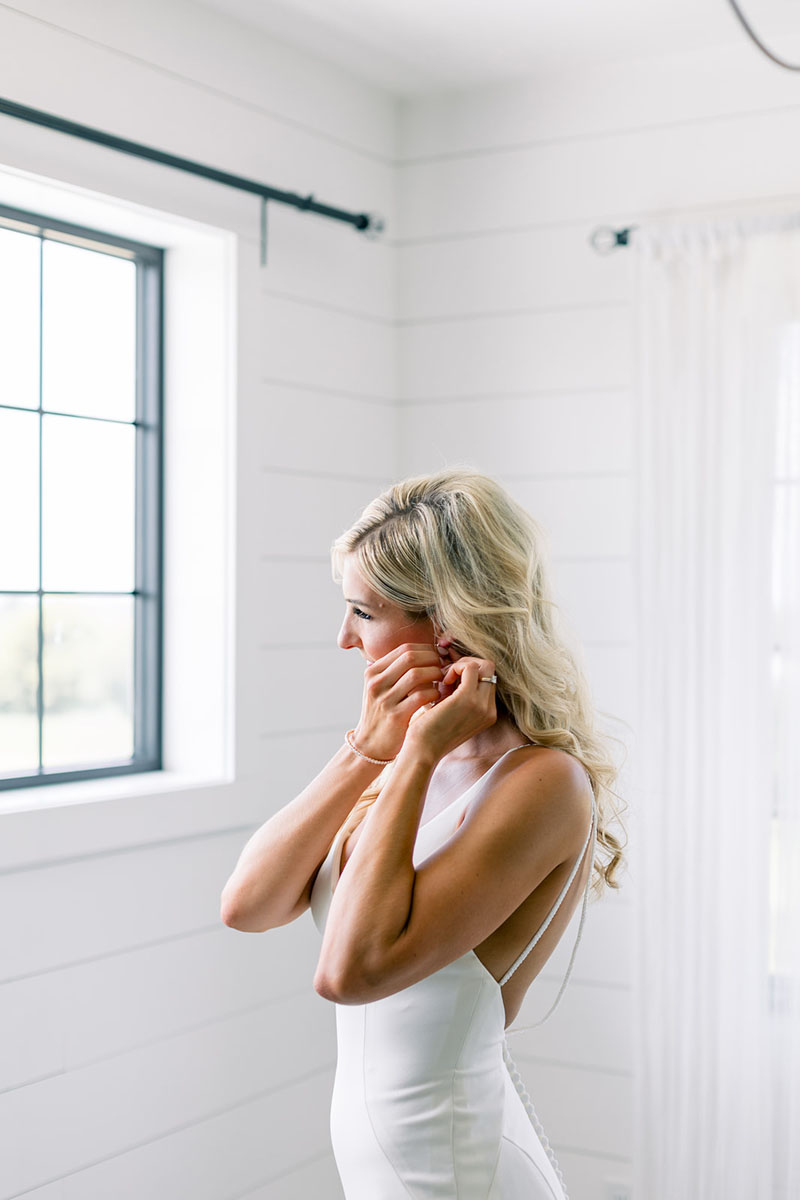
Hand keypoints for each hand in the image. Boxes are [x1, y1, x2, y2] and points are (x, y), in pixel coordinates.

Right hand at [353, 643, 443, 760]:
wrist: (370, 745)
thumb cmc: (382, 713)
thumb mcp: (380, 688)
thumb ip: (395, 671)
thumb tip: (425, 652)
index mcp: (373, 672)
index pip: (404, 649)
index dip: (426, 650)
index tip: (438, 657)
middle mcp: (376, 683)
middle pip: (410, 657)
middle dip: (432, 659)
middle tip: (444, 666)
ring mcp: (384, 699)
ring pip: (416, 674)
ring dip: (435, 674)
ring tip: (442, 680)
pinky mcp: (395, 716)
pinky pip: (421, 696)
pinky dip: (434, 692)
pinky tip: (438, 696)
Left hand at [403, 656, 497, 761]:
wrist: (422, 752)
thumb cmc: (429, 732)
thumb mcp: (450, 711)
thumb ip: (457, 693)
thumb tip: (453, 667)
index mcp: (487, 713)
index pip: (487, 679)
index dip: (468, 671)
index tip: (448, 678)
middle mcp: (489, 710)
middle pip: (489, 670)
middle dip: (466, 665)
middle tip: (446, 676)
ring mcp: (481, 704)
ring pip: (483, 666)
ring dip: (460, 666)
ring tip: (443, 681)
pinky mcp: (468, 699)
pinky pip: (470, 667)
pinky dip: (455, 668)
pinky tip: (442, 683)